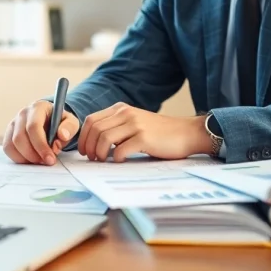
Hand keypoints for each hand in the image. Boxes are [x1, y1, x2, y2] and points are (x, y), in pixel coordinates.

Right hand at [2, 100, 79, 164]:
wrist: (50, 120)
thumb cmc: (60, 122)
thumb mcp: (71, 122)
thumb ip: (69, 128)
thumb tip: (62, 136)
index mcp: (37, 108)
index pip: (33, 127)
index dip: (41, 145)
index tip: (50, 159)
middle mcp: (22, 114)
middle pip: (20, 138)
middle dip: (33, 155)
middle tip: (46, 162)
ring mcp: (13, 124)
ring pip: (12, 145)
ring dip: (26, 158)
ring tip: (40, 160)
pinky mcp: (9, 134)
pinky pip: (8, 149)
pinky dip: (19, 158)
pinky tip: (31, 159)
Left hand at [77, 102, 207, 161]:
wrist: (187, 133)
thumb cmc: (160, 133)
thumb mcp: (136, 122)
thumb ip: (117, 127)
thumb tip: (95, 142)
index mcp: (121, 108)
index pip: (92, 120)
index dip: (84, 137)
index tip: (84, 150)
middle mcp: (126, 113)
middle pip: (95, 129)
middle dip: (88, 146)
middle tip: (92, 158)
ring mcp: (135, 125)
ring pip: (104, 139)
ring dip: (99, 153)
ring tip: (103, 161)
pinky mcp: (144, 138)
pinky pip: (120, 150)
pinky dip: (115, 158)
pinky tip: (120, 161)